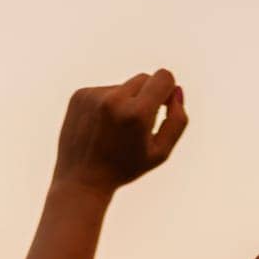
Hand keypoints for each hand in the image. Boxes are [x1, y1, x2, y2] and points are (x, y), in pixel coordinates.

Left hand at [52, 68, 187, 194]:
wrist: (81, 180)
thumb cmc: (125, 168)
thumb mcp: (161, 152)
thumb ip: (177, 120)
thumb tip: (177, 90)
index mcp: (137, 114)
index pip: (163, 77)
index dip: (168, 89)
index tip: (163, 104)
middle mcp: (114, 99)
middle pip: (144, 78)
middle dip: (147, 96)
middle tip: (138, 125)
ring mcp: (94, 95)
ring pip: (123, 86)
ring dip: (126, 102)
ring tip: (115, 131)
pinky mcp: (80, 95)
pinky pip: (104, 90)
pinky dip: (107, 104)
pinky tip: (100, 128)